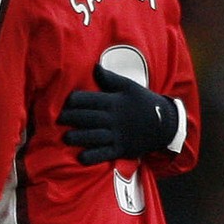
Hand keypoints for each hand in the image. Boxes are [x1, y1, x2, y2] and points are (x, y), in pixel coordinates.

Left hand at [59, 64, 179, 164]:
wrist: (165, 124)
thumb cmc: (143, 103)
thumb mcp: (130, 87)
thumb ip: (110, 79)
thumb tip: (94, 66)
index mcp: (114, 102)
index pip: (90, 99)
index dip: (76, 100)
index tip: (65, 102)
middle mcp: (114, 119)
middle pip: (89, 118)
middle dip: (72, 118)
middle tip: (58, 119)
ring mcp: (118, 135)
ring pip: (94, 136)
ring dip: (79, 137)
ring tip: (66, 138)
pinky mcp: (121, 149)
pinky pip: (105, 154)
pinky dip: (93, 156)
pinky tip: (82, 157)